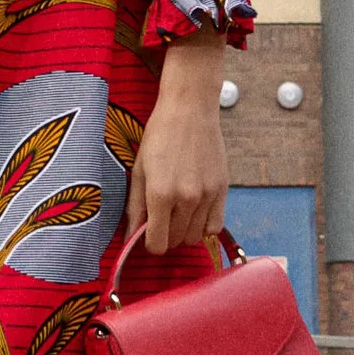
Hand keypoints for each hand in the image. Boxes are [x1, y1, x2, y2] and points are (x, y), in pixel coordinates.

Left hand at [127, 27, 228, 254]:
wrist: (189, 110)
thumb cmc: (159, 137)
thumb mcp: (139, 170)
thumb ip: (135, 207)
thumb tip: (131, 237)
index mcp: (159, 194)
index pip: (157, 243)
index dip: (150, 244)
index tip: (148, 234)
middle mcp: (185, 198)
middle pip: (177, 241)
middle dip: (166, 236)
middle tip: (161, 219)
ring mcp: (207, 195)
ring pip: (196, 237)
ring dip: (185, 232)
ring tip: (177, 213)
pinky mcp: (222, 190)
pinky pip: (215, 226)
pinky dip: (204, 226)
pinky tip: (195, 212)